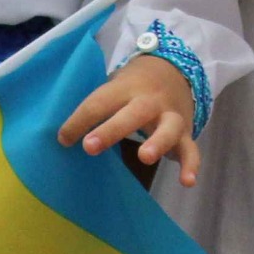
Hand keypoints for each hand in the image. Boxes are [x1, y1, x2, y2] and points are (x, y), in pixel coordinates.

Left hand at [60, 52, 202, 186]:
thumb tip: (63, 138)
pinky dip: (191, 165)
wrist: (174, 71)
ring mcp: (171, 117)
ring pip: (167, 128)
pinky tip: (187, 181)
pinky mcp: (186, 133)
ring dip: (157, 142)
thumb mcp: (114, 88)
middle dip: (111, 130)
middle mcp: (149, 101)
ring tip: (145, 157)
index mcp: (125, 88)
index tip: (63, 139)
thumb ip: (96, 109)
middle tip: (90, 147)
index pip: (99, 102)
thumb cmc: (132, 88)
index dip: (79, 120)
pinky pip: (191, 150)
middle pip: (133, 113)